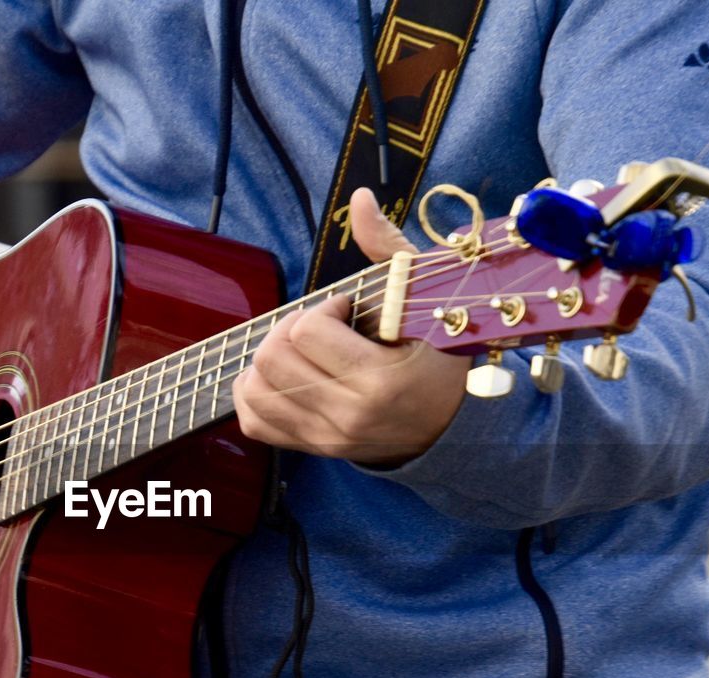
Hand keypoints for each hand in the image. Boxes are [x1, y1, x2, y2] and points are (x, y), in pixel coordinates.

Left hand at [233, 187, 470, 466]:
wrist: (454, 423)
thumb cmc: (441, 353)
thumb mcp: (423, 297)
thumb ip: (387, 247)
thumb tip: (359, 199)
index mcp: (378, 380)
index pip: (306, 332)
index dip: (322, 308)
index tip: (345, 309)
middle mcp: (348, 415)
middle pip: (271, 359)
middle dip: (289, 329)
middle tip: (320, 327)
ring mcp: (328, 436)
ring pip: (254, 390)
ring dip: (269, 359)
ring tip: (302, 351)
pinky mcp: (314, 447)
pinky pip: (255, 422)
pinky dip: (255, 393)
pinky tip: (282, 375)